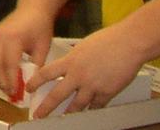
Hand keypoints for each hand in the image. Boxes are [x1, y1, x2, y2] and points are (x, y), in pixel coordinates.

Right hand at [0, 6, 56, 98]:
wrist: (33, 9)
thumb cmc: (40, 27)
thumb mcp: (43, 47)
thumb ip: (36, 66)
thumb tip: (30, 84)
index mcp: (13, 39)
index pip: (9, 64)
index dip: (11, 80)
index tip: (16, 92)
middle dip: (1, 81)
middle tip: (9, 92)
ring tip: (4, 86)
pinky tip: (0, 75)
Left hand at [27, 25, 150, 117]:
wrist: (130, 43)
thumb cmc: (109, 40)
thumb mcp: (83, 46)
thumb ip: (73, 58)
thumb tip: (67, 65)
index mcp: (70, 61)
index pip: (46, 74)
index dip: (35, 83)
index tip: (29, 89)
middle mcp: (79, 75)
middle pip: (57, 95)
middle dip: (46, 108)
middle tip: (38, 115)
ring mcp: (93, 85)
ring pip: (76, 105)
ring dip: (68, 114)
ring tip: (63, 119)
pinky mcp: (107, 92)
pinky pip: (96, 105)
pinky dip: (92, 109)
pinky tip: (89, 112)